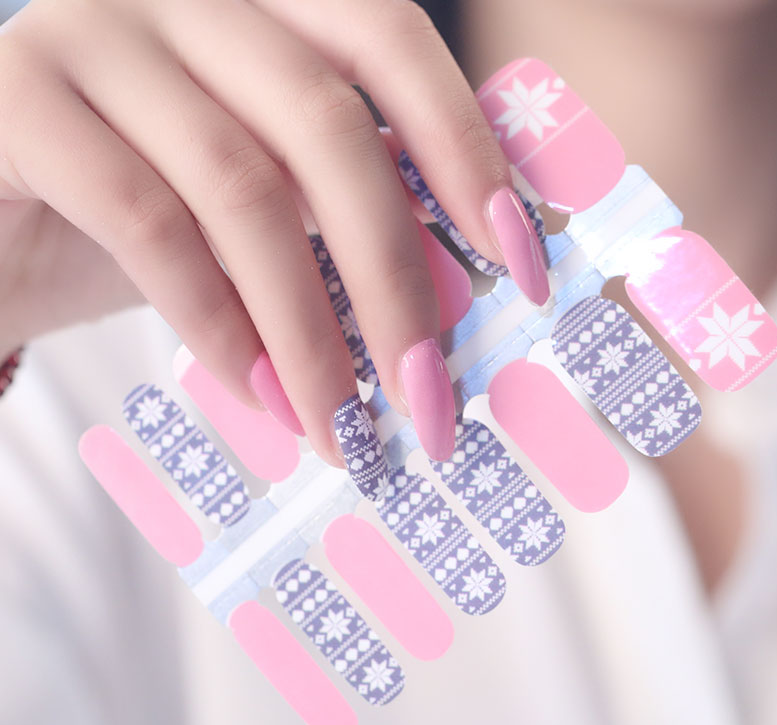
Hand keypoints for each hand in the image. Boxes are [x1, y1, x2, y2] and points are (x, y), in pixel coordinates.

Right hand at [0, 0, 543, 469]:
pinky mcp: (18, 101)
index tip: (519, 269)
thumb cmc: (152, 215)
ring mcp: (95, 34)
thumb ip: (341, 216)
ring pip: (241, 184)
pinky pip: (143, 219)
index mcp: (267, 2)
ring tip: (340, 425)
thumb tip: (449, 299)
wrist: (4, 218)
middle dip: (392, 279)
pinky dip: (213, 320)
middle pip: (326, 127)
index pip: (391, 46)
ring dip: (305, 328)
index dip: (466, 154)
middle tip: (428, 395)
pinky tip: (255, 391)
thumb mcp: (264, 200)